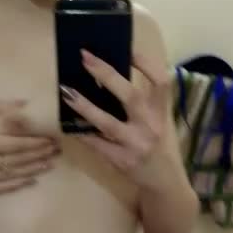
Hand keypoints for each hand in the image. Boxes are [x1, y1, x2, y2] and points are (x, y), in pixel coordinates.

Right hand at [0, 100, 58, 194]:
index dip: (36, 143)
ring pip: (10, 176)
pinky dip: (15, 185)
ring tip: (48, 165)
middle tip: (55, 151)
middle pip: (17, 161)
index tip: (51, 140)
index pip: (16, 144)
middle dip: (38, 156)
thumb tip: (24, 103)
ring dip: (32, 170)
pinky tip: (29, 181)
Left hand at [60, 49, 170, 186]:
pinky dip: (82, 133)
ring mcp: (136, 145)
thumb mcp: (159, 122)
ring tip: (67, 91)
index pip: (161, 82)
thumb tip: (109, 76)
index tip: (128, 48)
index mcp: (162, 113)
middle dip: (107, 74)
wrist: (165, 183)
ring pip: (108, 123)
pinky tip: (68, 123)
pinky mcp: (122, 162)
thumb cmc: (159, 147)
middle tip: (85, 58)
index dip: (146, 64)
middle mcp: (151, 126)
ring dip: (85, 106)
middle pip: (130, 96)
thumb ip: (143, 103)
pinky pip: (97, 145)